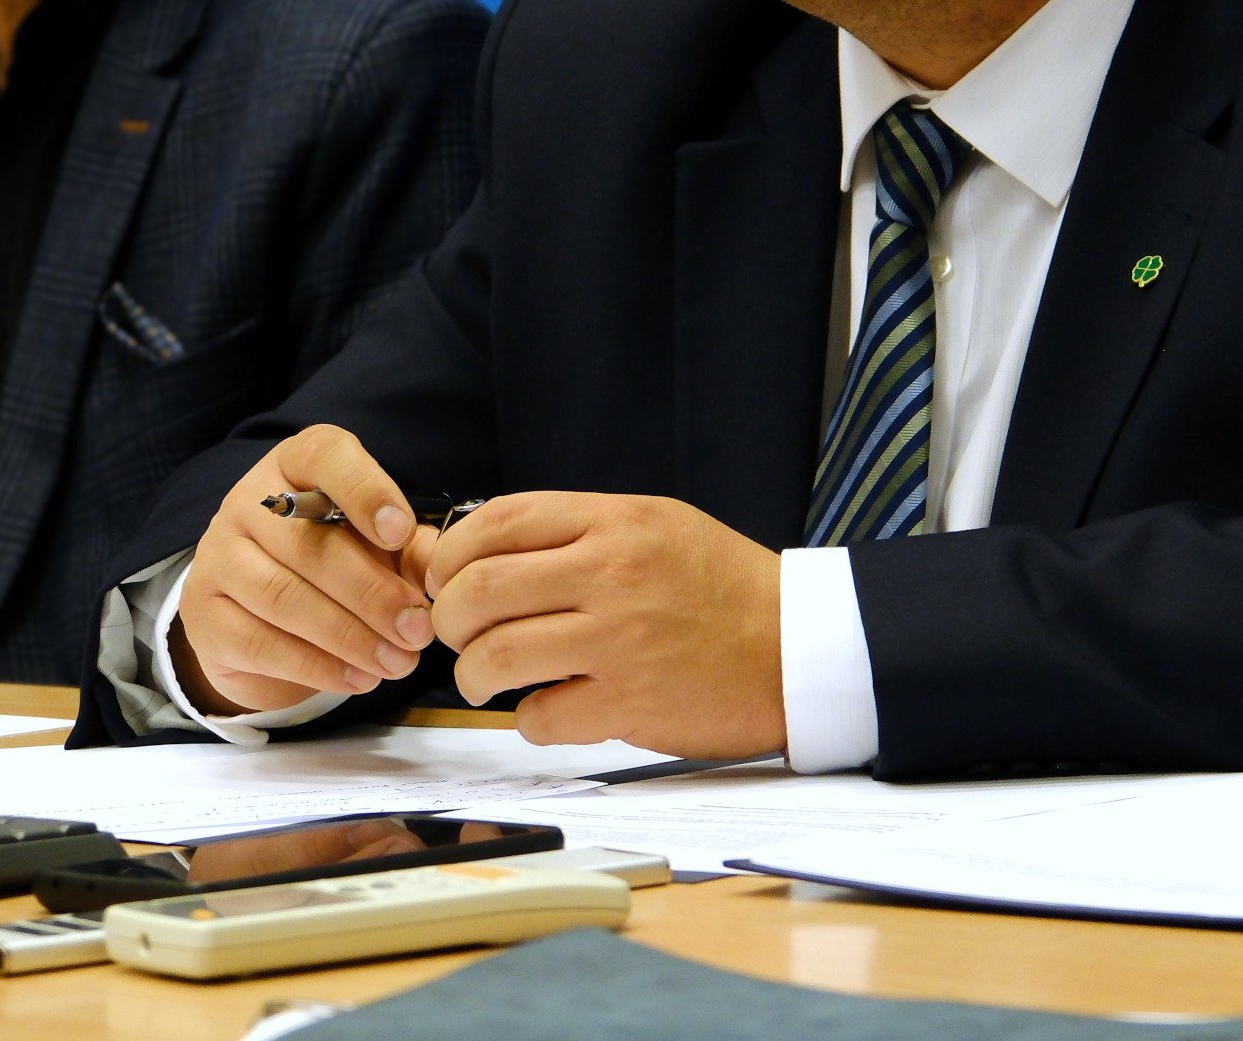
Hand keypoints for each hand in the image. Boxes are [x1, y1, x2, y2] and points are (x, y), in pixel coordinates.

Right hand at [169, 427, 439, 716]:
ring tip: (398, 662)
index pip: (323, 456)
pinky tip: (359, 678)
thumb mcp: (379, 542)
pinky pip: (261, 644)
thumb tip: (438, 576)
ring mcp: (218, 556)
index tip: (401, 532)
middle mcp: (248, 500)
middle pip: (308, 542)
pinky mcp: (204, 615)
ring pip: (283, 597)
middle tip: (417, 630)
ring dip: (350, 637)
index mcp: (296, 463)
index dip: (365, 490)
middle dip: (372, 593)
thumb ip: (411, 549)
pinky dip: (318, 667)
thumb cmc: (335, 558)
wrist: (259, 609)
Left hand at [421, 493, 783, 759]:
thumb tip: (483, 551)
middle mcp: (613, 574)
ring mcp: (620, 641)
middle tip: (460, 634)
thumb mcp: (655, 525)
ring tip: (488, 678)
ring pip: (495, 656)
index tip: (444, 579)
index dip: (450, 553)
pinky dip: (530, 720)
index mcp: (617, 522)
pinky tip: (550, 709)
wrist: (797, 647)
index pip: (497, 522)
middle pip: (479, 590)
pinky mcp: (629, 705)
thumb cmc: (722, 587)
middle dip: (449, 619)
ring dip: (474, 674)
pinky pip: (538, 718)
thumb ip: (577, 532)